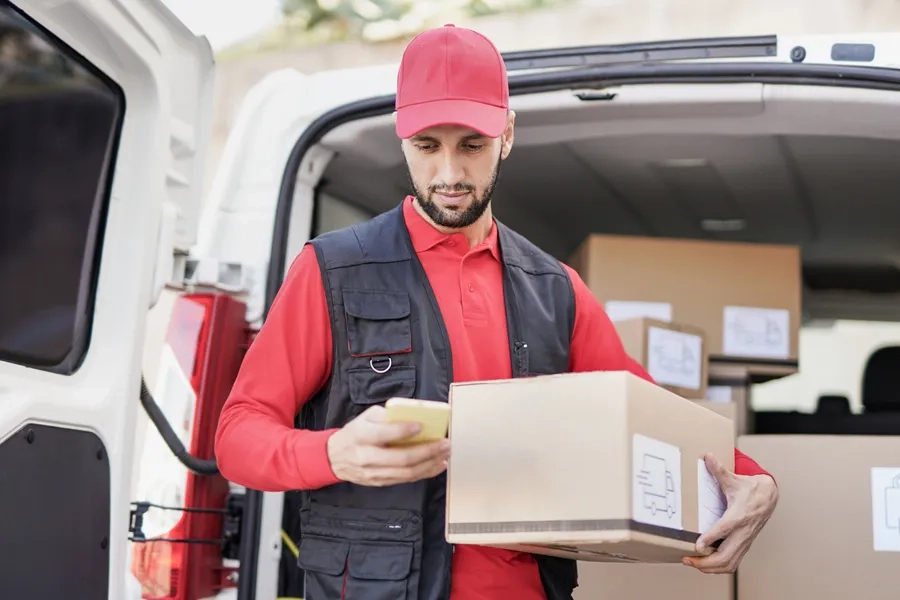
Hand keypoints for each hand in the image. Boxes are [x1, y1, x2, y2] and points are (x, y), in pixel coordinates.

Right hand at [326, 405, 450, 486]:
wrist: (335, 458)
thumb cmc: (355, 433)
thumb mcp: (365, 417)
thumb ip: (387, 416)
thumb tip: (413, 415)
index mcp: (362, 435)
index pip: (385, 434)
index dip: (404, 430)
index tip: (422, 425)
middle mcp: (367, 456)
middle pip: (401, 458)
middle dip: (427, 451)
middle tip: (444, 443)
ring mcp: (374, 473)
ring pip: (407, 472)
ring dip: (430, 464)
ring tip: (445, 454)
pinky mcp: (380, 482)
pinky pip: (406, 479)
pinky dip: (424, 472)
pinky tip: (437, 465)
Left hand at [683, 453, 777, 573]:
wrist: (769, 497)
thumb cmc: (750, 489)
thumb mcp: (734, 479)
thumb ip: (719, 470)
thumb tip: (708, 456)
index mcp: (739, 515)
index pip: (725, 529)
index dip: (711, 538)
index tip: (697, 545)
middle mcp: (742, 532)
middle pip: (726, 555)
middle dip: (705, 562)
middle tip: (686, 559)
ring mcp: (744, 541)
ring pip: (729, 564)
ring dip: (710, 568)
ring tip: (692, 564)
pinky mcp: (744, 545)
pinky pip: (732, 563)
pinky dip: (718, 568)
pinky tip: (704, 565)